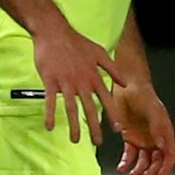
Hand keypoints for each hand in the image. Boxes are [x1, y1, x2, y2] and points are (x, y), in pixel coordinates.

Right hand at [33, 24, 123, 143]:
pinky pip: (50, 101)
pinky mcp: (50, 81)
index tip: (117, 129)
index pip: (106, 99)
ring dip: (74, 126)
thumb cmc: (76, 42)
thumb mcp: (99, 53)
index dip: (112, 115)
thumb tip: (125, 82)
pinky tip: (49, 127)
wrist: (54, 31)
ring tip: (76, 140)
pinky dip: (50, 114)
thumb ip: (112, 69)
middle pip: (90, 109)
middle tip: (98, 142)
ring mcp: (66, 83)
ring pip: (72, 109)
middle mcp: (82, 82)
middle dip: (95, 127)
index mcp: (94, 76)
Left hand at [110, 81, 174, 174]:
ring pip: (143, 161)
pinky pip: (129, 155)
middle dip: (152, 170)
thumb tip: (161, 146)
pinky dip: (126, 163)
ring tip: (131, 174)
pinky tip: (121, 168)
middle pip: (157, 161)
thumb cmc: (143, 95)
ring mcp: (142, 139)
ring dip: (139, 170)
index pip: (170, 154)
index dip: (167, 166)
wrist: (126, 86)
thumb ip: (158, 128)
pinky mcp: (129, 138)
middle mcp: (155, 138)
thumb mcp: (152, 111)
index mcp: (165, 132)